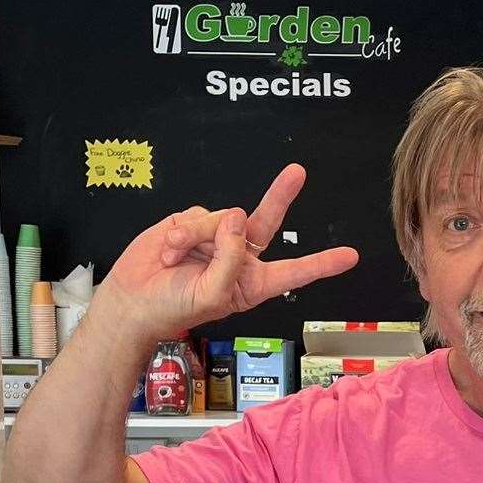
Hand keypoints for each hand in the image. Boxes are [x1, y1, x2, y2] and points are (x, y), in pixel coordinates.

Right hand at [91, 164, 358, 344]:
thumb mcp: (211, 295)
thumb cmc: (172, 308)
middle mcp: (238, 257)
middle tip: (297, 173)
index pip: (294, 271)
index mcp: (252, 283)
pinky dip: (182, 233)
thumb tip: (236, 217)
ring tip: (177, 258)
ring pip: (222, 219)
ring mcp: (216, 238)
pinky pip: (197, 216)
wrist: (132, 301)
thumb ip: (230, 260)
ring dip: (197, 237)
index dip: (321, 264)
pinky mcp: (193, 223)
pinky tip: (170, 250)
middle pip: (267, 222)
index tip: (349, 256)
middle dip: (280, 195)